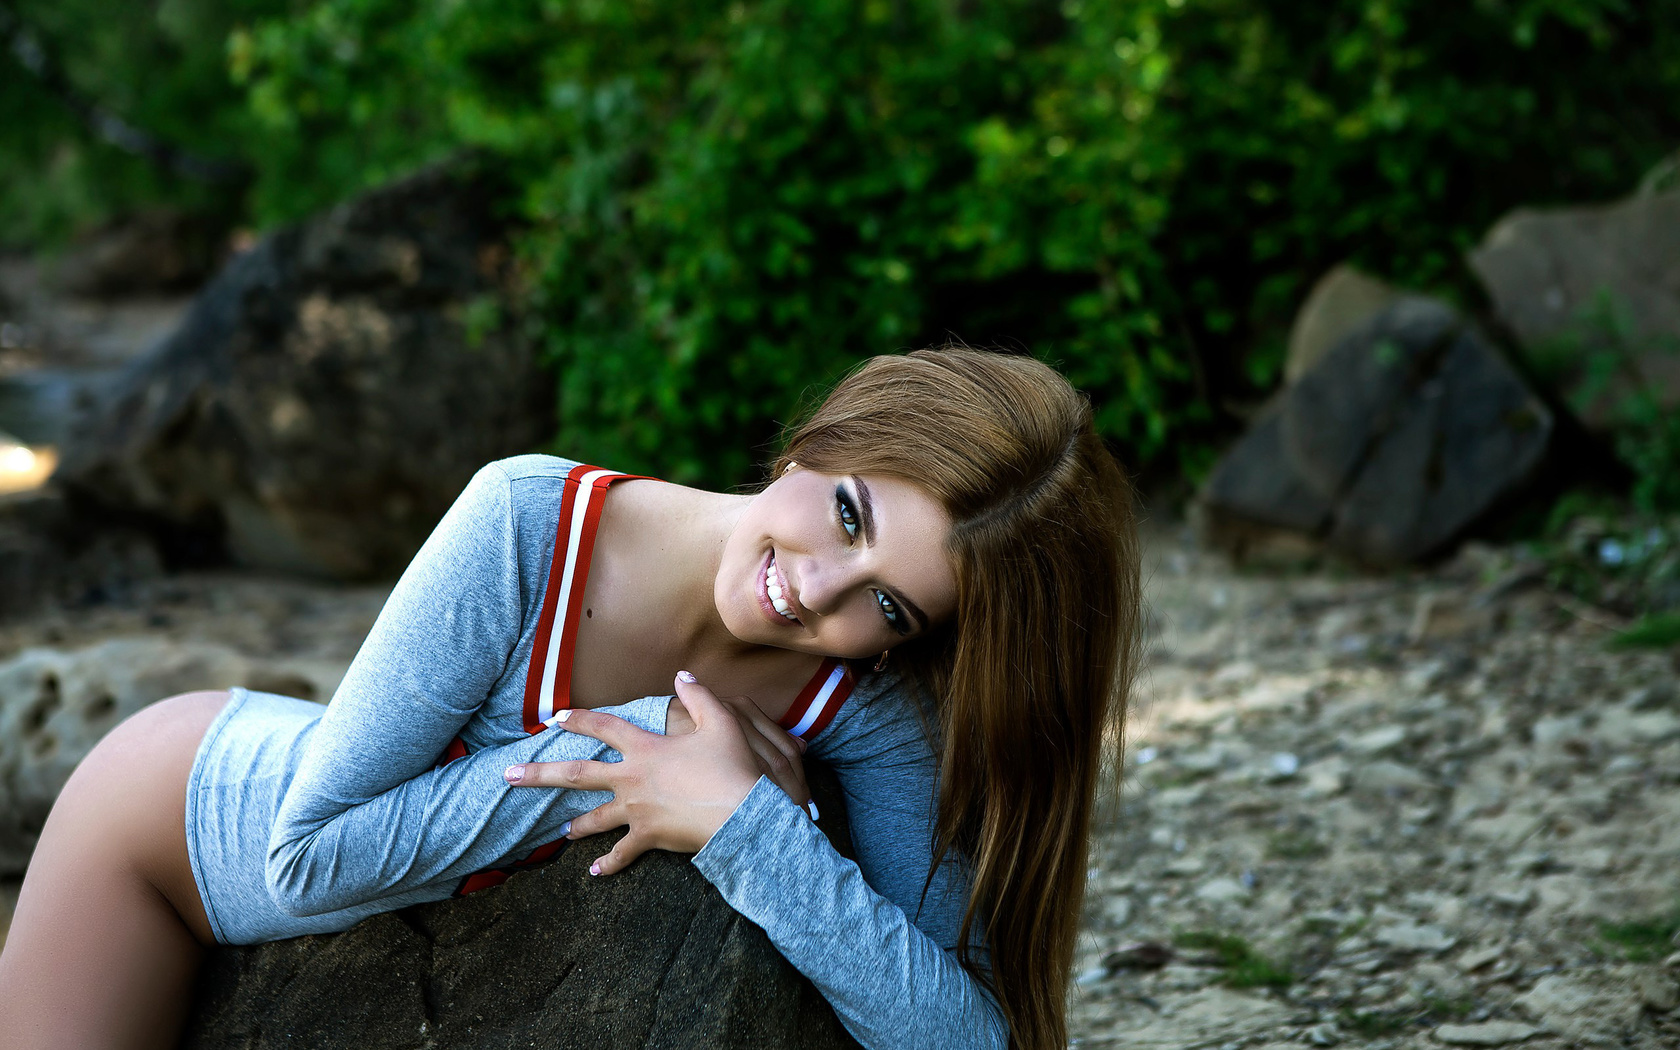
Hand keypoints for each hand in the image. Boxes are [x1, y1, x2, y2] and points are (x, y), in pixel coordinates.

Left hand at [504, 672, 802, 874]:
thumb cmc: (731, 766)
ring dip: (575, 825)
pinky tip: (594, 872)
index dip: (581, 719)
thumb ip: (698, 696)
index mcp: (645, 749)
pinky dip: (608, 864)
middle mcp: (631, 779)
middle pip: (576, 774)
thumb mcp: (720, 722)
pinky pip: (622, 853)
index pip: (605, 727)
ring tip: (558, 833)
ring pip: (594, 818)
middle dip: (539, 774)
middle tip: (508, 776)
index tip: (556, 717)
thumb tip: (682, 676)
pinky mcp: (648, 837)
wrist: (741, 812)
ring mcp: (636, 811)